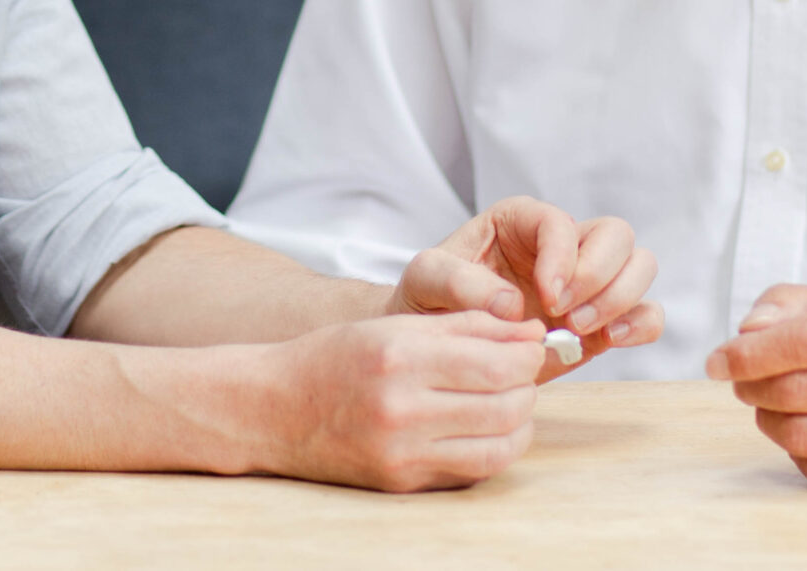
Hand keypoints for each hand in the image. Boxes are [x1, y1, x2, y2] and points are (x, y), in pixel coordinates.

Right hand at [261, 310, 545, 490]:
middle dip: (529, 385)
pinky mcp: (402, 483)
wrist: (274, 410)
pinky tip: (489, 428)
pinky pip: (473, 470)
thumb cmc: (336, 358)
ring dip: (520, 420)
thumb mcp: (395, 323)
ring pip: (499, 445)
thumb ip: (465, 325)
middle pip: (505, 405)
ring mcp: (401, 453)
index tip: (533, 344)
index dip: (529, 354)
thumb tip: (530, 333)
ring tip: (510, 398)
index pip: (496, 363)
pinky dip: (496, 448)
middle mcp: (401, 409)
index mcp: (399, 358)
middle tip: (524, 370)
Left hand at [387, 196, 662, 372]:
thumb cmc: (430, 301)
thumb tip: (513, 305)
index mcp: (522, 221)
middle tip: (566, 314)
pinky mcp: (603, 320)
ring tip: (579, 328)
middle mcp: (563, 245)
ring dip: (621, 297)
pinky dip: (641, 324)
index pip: (561, 222)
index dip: (562, 257)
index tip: (545, 296)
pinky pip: (646, 312)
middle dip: (599, 275)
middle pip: (616, 235)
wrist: (441, 346)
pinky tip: (612, 340)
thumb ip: (458, 283)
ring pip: (640, 265)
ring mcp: (588, 282)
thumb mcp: (425, 280)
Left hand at [704, 286, 806, 490]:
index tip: (717, 362)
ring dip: (770, 421)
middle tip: (744, 382)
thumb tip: (746, 333)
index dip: (747, 355)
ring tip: (775, 405)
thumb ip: (788, 305)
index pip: (801, 343)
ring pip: (801, 437)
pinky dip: (799, 454)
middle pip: (794, 393)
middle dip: (752, 388)